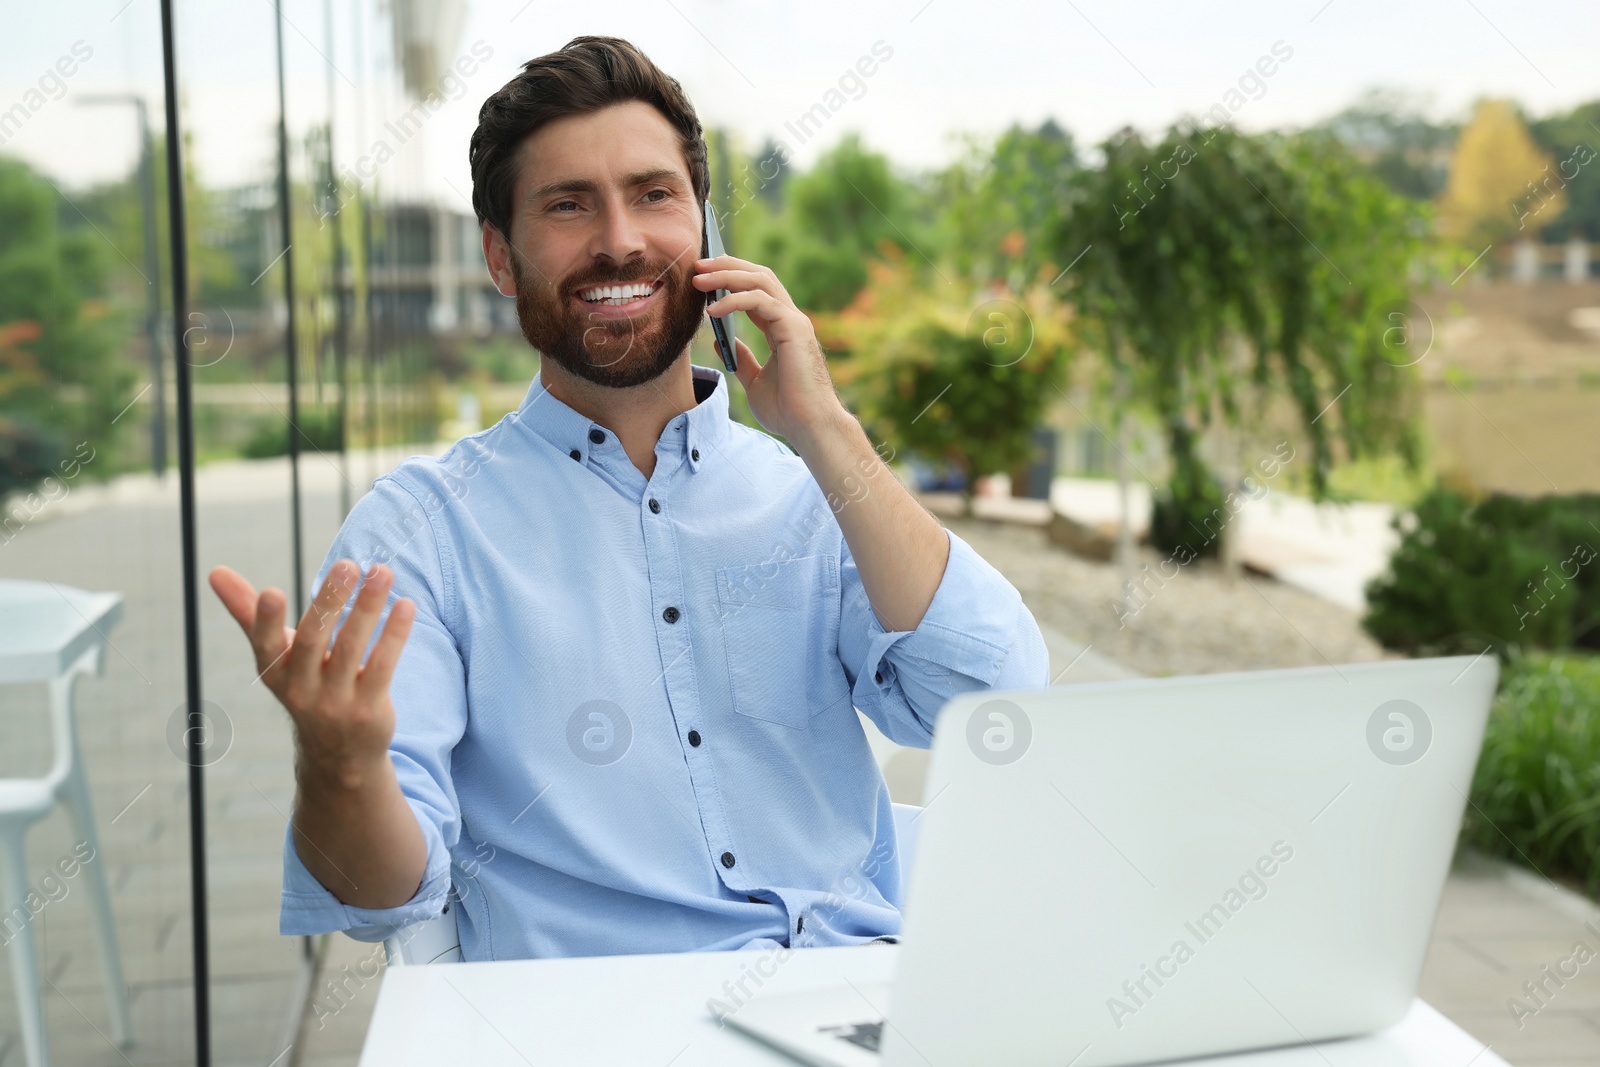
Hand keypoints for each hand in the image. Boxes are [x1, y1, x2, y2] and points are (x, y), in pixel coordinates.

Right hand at [209, 560, 414, 788]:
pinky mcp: (368, 710)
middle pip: (314, 641)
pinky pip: (382, 666)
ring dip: (367, 607)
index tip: (271, 591)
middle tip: (347, 564)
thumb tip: (214, 571)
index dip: (265, 620)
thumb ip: (248, 612)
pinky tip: (406, 605)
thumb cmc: (305, 686)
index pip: (266, 645)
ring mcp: (336, 702)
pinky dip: (394, 635)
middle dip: (329, 602)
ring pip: (352, 648)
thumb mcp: (276, 656)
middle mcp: (302, 688)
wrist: (338, 755)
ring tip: (382, 572)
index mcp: (275, 671)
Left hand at [692, 255, 848, 445]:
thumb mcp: (754, 381)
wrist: (808, 427)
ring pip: (760, 280)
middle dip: (726, 266)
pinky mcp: (793, 327)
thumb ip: (741, 359)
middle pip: (758, 276)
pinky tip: (712, 310)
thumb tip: (721, 342)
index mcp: (782, 328)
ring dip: (726, 275)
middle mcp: (790, 319)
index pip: (756, 290)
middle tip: (697, 266)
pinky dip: (734, 300)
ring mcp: (794, 320)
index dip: (730, 278)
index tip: (703, 276)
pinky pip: (760, 301)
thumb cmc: (787, 410)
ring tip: (699, 280)